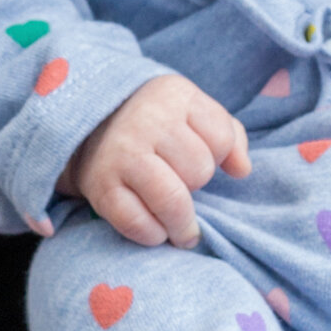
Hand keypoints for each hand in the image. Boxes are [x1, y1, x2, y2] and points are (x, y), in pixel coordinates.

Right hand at [69, 73, 251, 246]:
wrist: (89, 126)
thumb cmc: (156, 124)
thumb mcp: (193, 113)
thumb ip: (229, 136)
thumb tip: (242, 171)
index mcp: (174, 95)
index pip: (222, 140)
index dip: (218, 157)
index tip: (203, 159)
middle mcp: (147, 121)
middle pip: (199, 171)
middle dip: (197, 186)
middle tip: (183, 186)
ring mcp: (121, 154)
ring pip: (173, 201)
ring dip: (182, 225)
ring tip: (183, 231)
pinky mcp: (101, 187)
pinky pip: (138, 223)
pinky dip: (152, 235)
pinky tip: (155, 230)